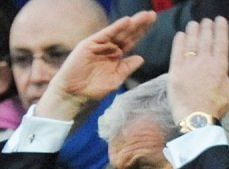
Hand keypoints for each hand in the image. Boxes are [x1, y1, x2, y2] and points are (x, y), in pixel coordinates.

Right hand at [36, 10, 156, 120]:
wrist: (76, 95)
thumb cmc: (95, 89)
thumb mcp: (116, 79)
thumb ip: (127, 68)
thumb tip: (142, 58)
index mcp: (116, 55)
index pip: (132, 40)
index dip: (142, 31)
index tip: (153, 21)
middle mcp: (109, 48)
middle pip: (127, 34)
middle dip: (140, 24)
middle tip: (152, 14)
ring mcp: (100, 45)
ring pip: (118, 32)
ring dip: (131, 23)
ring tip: (144, 16)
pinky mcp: (90, 45)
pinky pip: (105, 35)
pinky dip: (115, 28)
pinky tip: (126, 21)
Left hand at [168, 17, 228, 122]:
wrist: (196, 121)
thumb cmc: (216, 109)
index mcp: (220, 66)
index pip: (221, 41)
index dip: (220, 28)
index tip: (220, 20)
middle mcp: (205, 62)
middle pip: (205, 38)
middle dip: (206, 26)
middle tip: (205, 21)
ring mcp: (189, 66)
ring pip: (191, 41)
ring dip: (193, 30)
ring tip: (193, 24)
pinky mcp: (175, 71)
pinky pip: (177, 51)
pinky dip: (179, 41)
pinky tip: (181, 35)